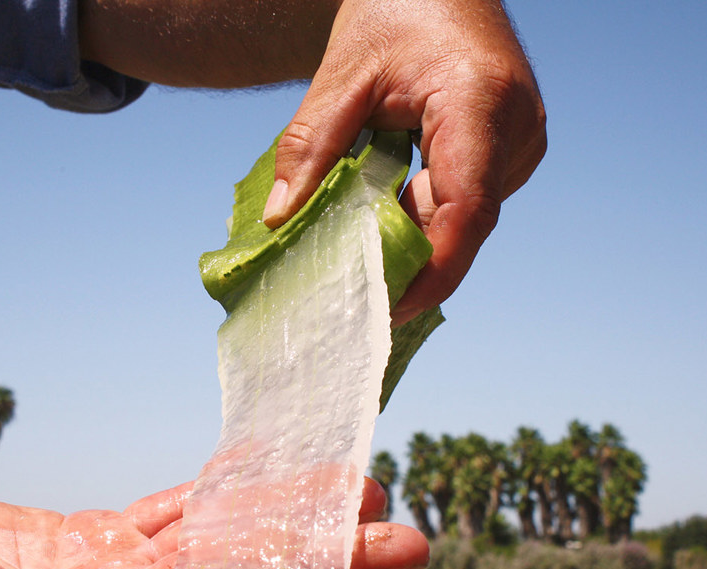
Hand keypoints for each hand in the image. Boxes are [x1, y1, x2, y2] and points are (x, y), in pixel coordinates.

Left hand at [262, 0, 546, 323]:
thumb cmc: (398, 5)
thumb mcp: (343, 74)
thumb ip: (311, 145)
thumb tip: (280, 217)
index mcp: (479, 101)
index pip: (468, 208)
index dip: (433, 270)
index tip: (390, 309)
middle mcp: (515, 128)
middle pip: (464, 222)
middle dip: (410, 265)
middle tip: (353, 301)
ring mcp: (518, 142)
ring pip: (464, 217)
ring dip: (413, 241)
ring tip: (358, 269)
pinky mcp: (508, 151)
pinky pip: (465, 202)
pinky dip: (422, 219)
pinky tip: (380, 230)